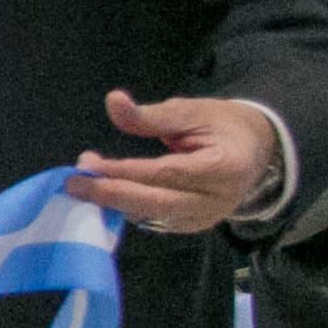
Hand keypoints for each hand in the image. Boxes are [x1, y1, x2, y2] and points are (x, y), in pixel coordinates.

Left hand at [73, 89, 283, 234]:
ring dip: (112, 200)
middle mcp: (217, 200)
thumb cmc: (222, 126)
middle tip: (73, 181)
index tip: (91, 164)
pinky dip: (125, 206)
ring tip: (81, 180)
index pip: (168, 173)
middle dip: (110, 193)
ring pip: (150, 214)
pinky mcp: (191, 225)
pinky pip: (152, 219)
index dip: (127, 171)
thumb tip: (114, 102)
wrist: (254, 152)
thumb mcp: (192, 111)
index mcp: (226, 167)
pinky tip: (102, 190)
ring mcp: (204, 218)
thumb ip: (151, 114)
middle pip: (156, 202)